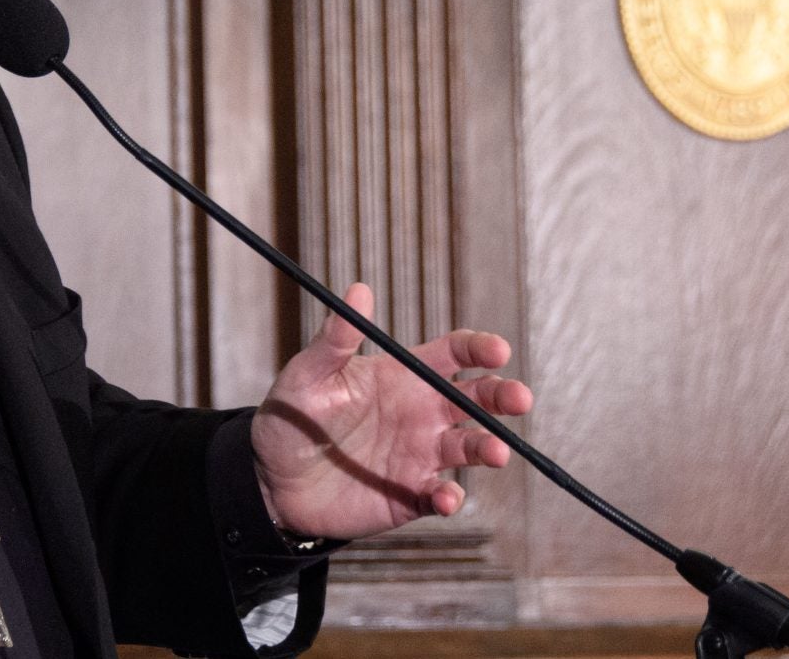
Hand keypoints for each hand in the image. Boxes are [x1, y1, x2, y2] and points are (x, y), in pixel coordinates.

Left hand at [250, 282, 532, 540]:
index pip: (454, 355)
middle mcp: (421, 413)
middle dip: (503, 396)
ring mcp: (419, 456)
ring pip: (470, 448)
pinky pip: (441, 497)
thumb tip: (359, 289)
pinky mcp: (410, 496)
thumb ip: (335, 340)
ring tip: (495, 453)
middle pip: (477, 399)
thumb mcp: (308, 375)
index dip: (480, 349)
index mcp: (403, 376)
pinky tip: (444, 498)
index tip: (498, 350)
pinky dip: (450, 498)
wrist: (269, 482)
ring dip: (488, 448)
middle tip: (520, 399)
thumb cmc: (289, 419)